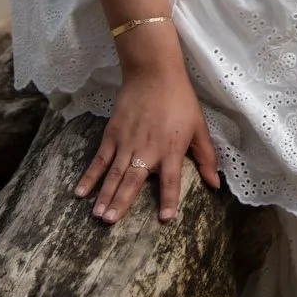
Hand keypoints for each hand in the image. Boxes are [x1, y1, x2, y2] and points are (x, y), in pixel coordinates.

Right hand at [75, 47, 219, 223]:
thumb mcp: (199, 127)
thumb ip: (206, 157)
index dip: (169, 200)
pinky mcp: (112, 135)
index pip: (171, 181)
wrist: (154, 73)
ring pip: (113, 174)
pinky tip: (80, 192)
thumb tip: (215, 184)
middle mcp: (147, 150)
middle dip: (121, 203)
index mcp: (170, 150)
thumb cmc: (180, 100)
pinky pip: (99, 159)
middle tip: (110, 223)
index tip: (164, 219)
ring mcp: (126, 143)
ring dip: (105, 196)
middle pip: (132, 181)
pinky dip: (90, 176)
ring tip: (98, 216)